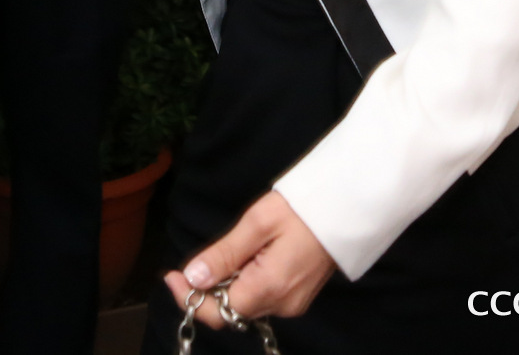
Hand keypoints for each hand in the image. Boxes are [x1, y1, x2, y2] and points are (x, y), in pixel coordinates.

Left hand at [165, 191, 336, 327]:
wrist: (346, 207)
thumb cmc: (302, 208)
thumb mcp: (257, 223)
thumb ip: (224, 254)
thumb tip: (194, 277)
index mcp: (270, 288)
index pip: (218, 312)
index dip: (190, 298)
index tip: (172, 275)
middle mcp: (282, 304)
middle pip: (230, 311)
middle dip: (205, 292)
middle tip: (189, 263)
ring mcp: (292, 302)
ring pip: (244, 305)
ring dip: (224, 287)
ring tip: (221, 256)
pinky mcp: (297, 295)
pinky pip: (260, 297)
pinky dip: (243, 284)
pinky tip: (242, 260)